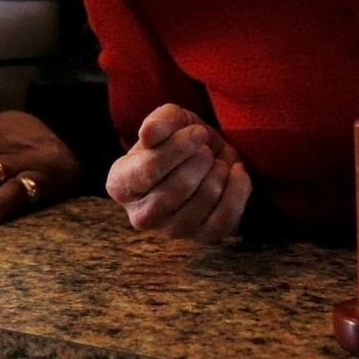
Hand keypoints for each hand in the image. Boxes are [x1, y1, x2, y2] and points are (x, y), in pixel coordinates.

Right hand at [105, 104, 248, 251]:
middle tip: (205, 150)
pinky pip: (225, 218)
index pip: (148, 170)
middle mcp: (140, 215)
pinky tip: (236, 172)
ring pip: (202, 203)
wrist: (206, 156)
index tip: (198, 132)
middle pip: (176, 189)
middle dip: (200, 162)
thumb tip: (149, 134)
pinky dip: (237, 191)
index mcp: (121, 184)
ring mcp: (171, 231)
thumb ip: (159, 122)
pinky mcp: (202, 238)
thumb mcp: (169, 120)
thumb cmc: (179, 138)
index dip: (178, 148)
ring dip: (217, 174)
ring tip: (216, 162)